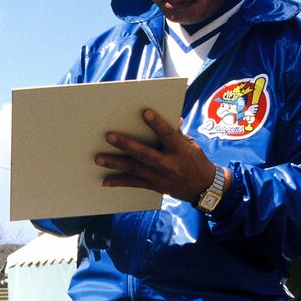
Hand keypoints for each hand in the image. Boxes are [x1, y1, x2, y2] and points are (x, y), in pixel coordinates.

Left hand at [95, 108, 216, 202]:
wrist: (202, 187)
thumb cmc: (195, 160)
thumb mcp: (190, 144)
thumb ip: (176, 133)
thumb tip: (171, 118)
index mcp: (179, 150)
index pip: (167, 135)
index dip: (157, 124)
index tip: (145, 112)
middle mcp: (168, 164)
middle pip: (144, 153)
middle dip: (126, 145)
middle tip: (108, 136)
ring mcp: (159, 177)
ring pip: (134, 169)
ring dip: (115, 163)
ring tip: (98, 159)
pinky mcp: (153, 186)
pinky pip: (133, 184)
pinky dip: (118, 182)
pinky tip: (104, 181)